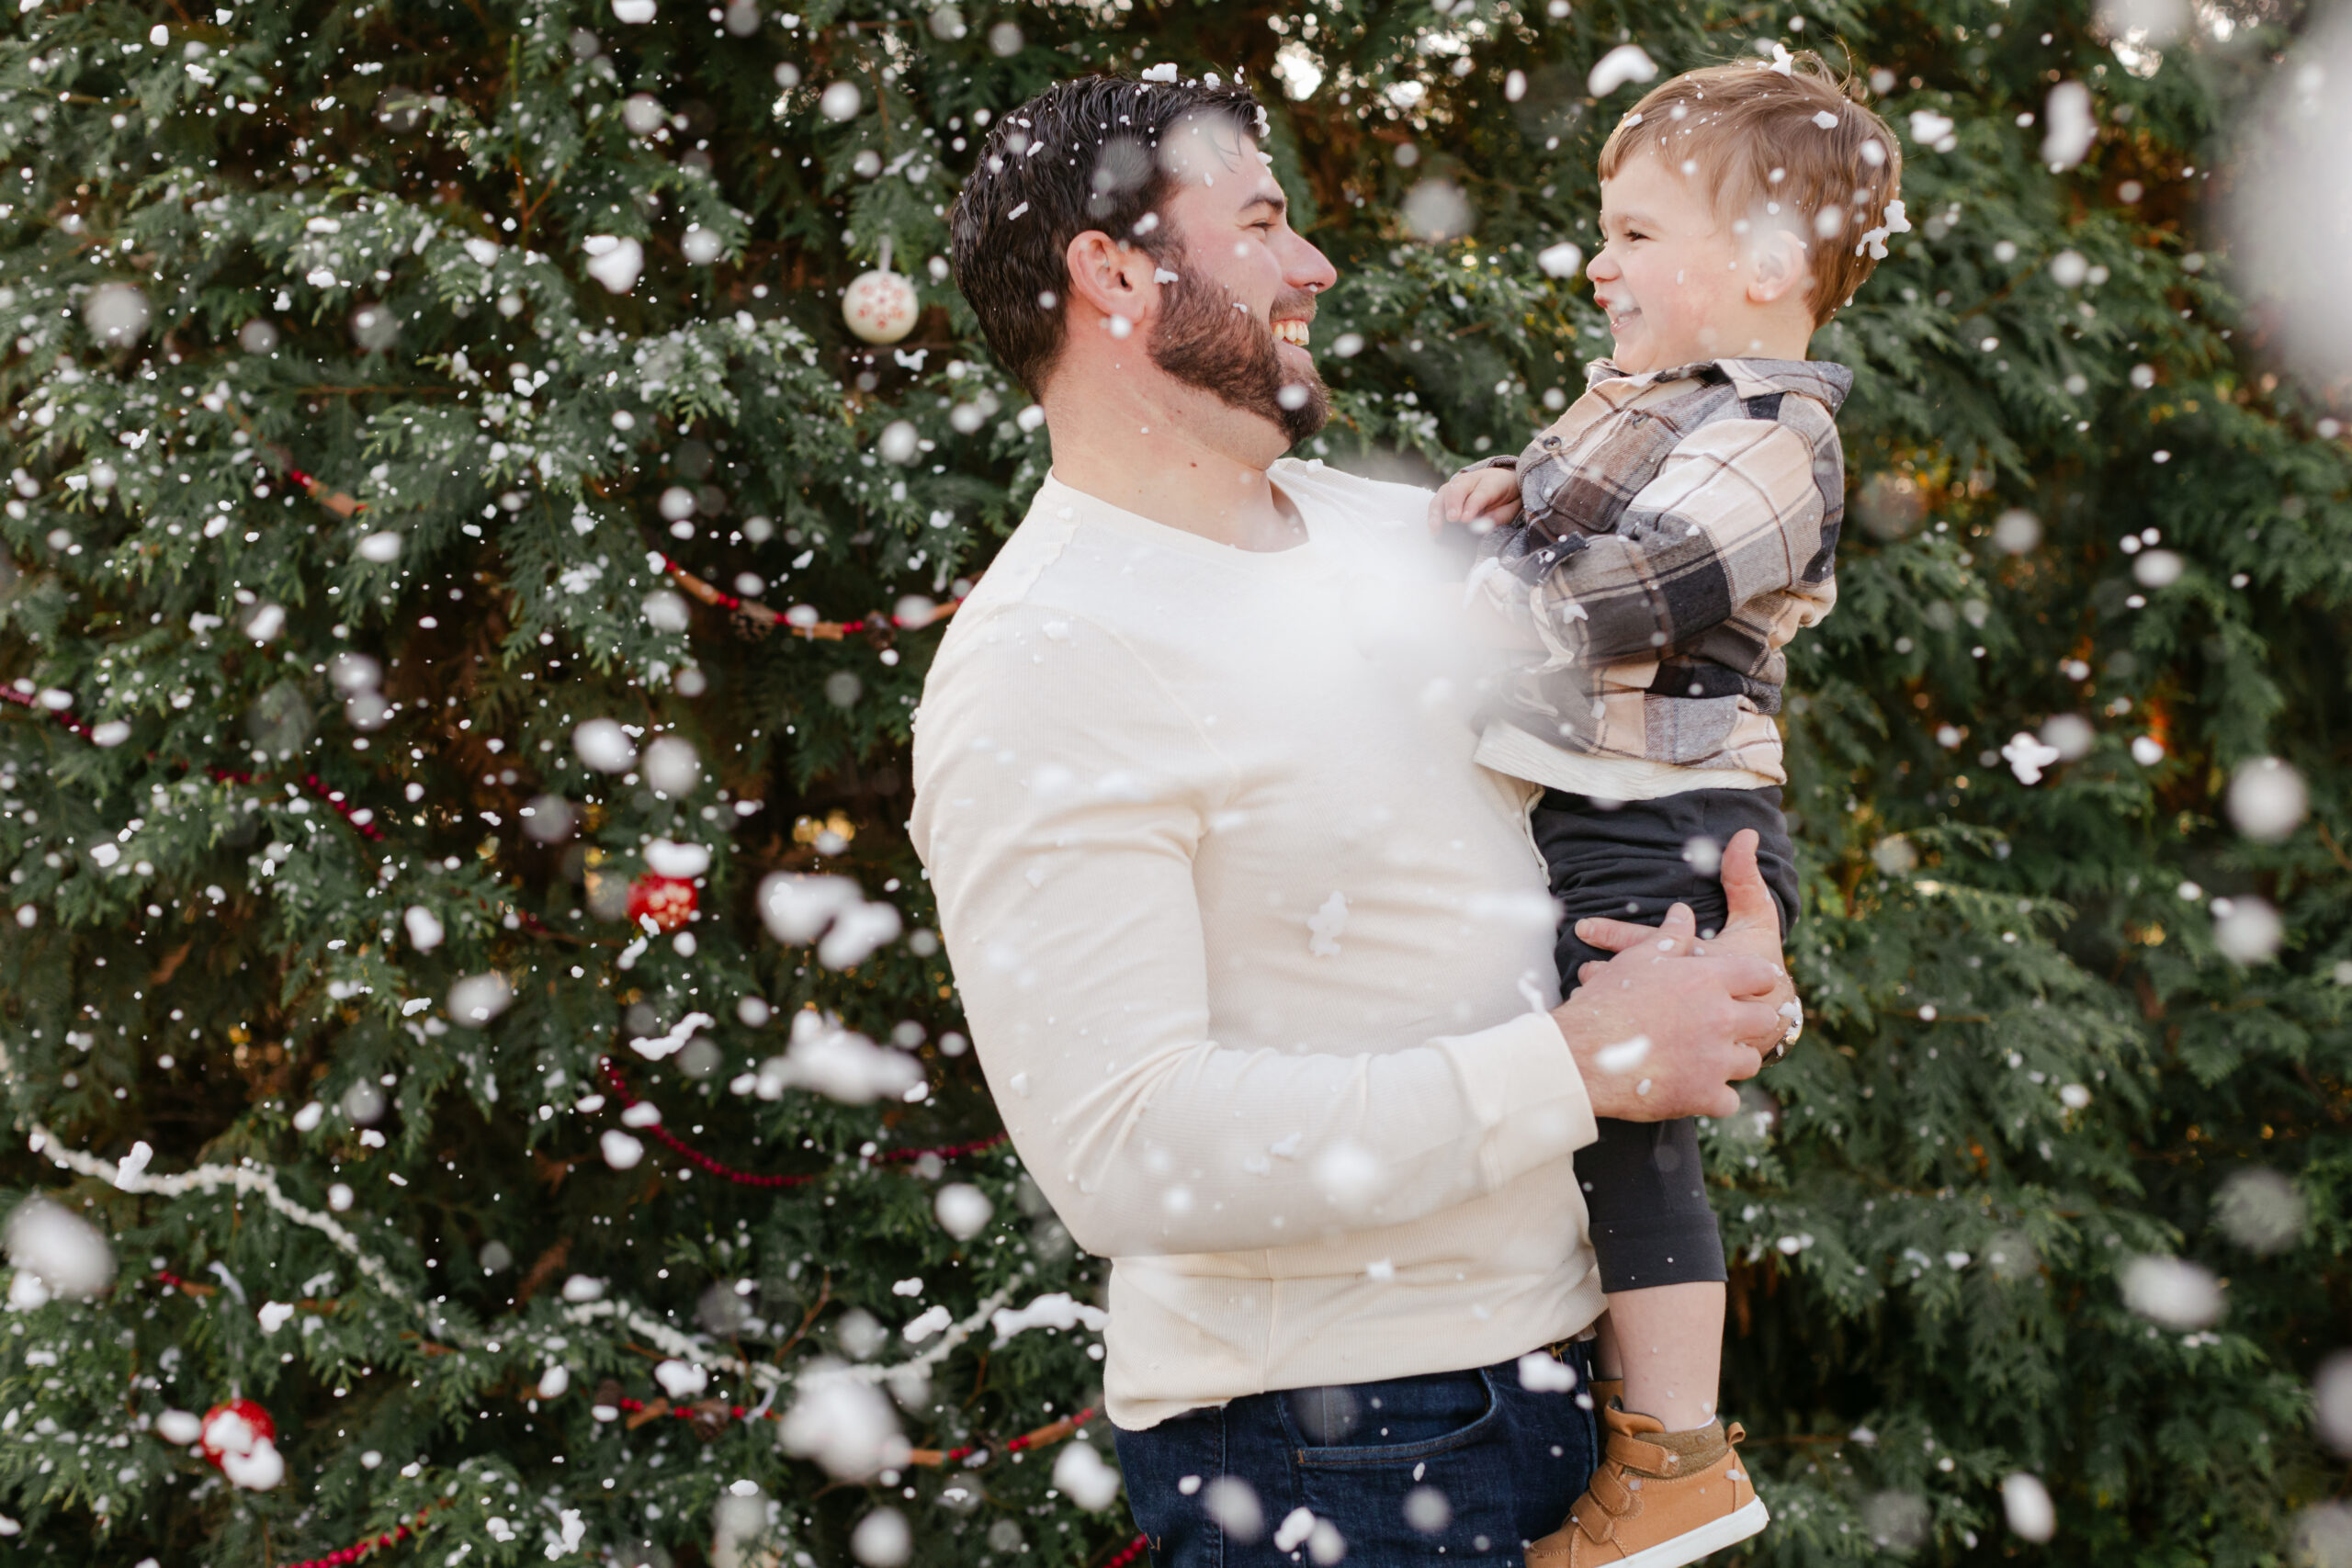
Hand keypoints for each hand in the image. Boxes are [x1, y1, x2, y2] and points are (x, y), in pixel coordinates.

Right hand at [1427, 464, 1522, 534]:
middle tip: (1452, 519)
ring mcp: (1458, 484)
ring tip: (1436, 527)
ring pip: (1444, 492)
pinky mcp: (1448, 491)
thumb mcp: (1514, 505)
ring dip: (1438, 510)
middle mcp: (1473, 479)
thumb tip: (1484, 526)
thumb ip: (1501, 515)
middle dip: (1453, 503)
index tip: (1466, 519)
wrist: (1503, 481)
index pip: (1481, 492)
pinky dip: (1433, 513)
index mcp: (1493, 481)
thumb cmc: (1509, 496)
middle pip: (1459, 487)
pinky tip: (1433, 528)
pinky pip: (1438, 500)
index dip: (1472, 505)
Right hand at [1551, 899, 1779, 1120]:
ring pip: (1751, 1061)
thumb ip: (1670, 937)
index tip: (1748, 988)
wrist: (1582, 1053)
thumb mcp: (1638, 960)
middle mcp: (1721, 1018)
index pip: (1761, 974)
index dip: (1757, 980)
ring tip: (1711, 1058)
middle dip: (1749, 1022)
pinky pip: (1730, 1101)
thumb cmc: (1607, 1001)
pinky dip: (1716, 1097)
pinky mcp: (1705, 1096)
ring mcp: (1716, 1060)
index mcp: (1709, 979)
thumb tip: (1683, 913)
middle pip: (1764, 1019)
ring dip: (1734, 1059)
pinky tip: (1699, 1089)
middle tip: (1727, 1026)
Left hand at [1572, 828, 1797, 1055]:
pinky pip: (1645, 1033)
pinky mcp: (1682, 1039)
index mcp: (1700, 958)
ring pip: (1637, 1009)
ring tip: (1582, 989)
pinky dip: (1621, 1025)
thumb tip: (1745, 834)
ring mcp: (1684, 1017)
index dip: (1616, 934)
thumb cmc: (1759, 959)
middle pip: (1636, 979)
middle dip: (1603, 974)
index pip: (1652, 942)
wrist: (1773, 1014)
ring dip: (1608, 999)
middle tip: (1577, 969)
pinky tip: (1597, 1018)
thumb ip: (1744, 878)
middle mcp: (1688, 989)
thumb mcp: (1758, 918)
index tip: (1583, 926)